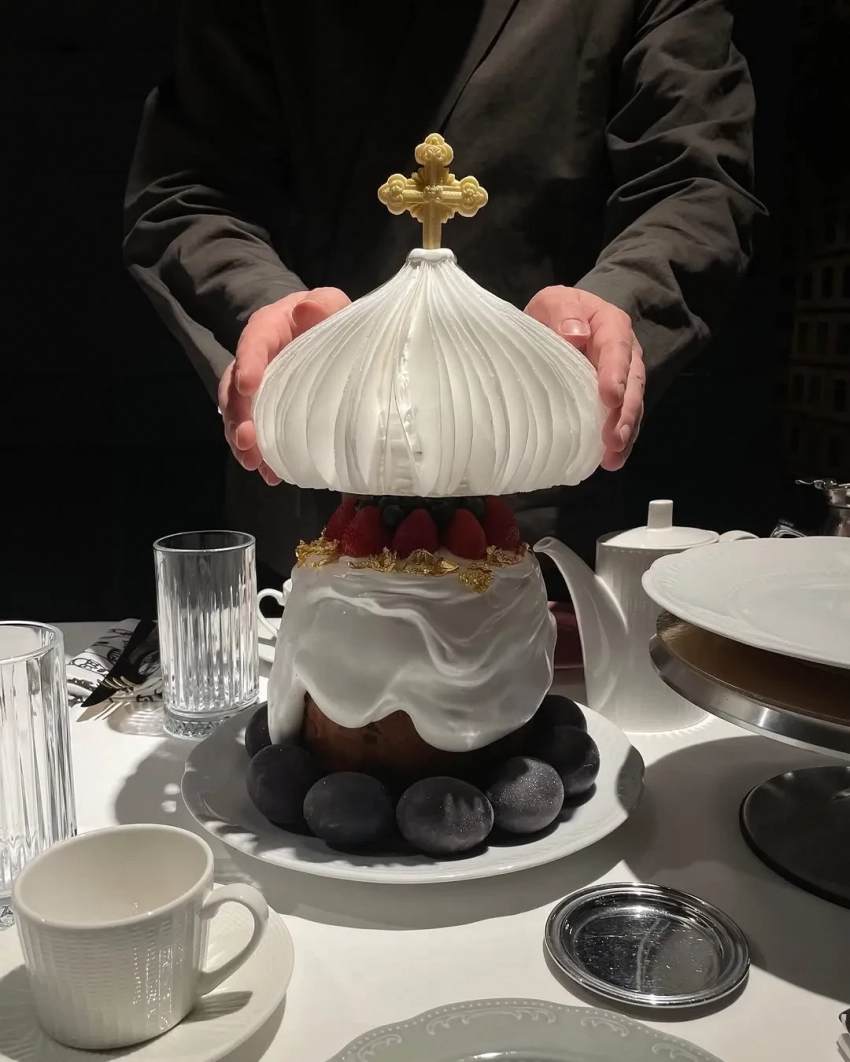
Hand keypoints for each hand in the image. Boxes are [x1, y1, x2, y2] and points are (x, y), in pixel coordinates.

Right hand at [219, 288, 349, 483]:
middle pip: (234, 388)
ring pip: (239, 416)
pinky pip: (256, 433)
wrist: (327, 335)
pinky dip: (261, 455)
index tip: (248, 386)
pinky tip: (271, 474)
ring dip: (242, 442)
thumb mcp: (330, 304)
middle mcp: (254, 360)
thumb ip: (324, 305)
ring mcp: (257, 389)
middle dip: (237, 416)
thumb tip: (308, 309)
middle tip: (246, 440)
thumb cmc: (327, 318)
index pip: (252, 343)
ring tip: (254, 464)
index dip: (248, 364)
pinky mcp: (266, 411)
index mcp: (268, 329)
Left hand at [525, 286, 644, 470]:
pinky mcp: (614, 400)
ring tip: (614, 457)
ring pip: (631, 407)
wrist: (562, 321)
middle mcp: (625, 355)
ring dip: (625, 433)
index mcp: (611, 327)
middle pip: (632, 385)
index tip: (609, 399)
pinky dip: (619, 441)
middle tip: (613, 440)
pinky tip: (611, 462)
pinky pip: (621, 420)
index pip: (617, 350)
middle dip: (624, 414)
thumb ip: (563, 313)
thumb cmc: (558, 312)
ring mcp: (623, 380)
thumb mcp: (554, 301)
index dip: (615, 375)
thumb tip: (575, 336)